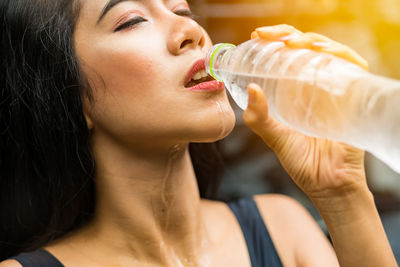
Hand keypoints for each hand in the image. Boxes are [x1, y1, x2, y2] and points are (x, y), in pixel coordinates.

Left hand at [243, 25, 367, 198]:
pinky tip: (323, 52)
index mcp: (294, 91)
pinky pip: (353, 67)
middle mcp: (315, 85)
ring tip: (292, 43)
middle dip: (288, 35)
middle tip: (268, 37)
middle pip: (306, 48)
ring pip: (329, 52)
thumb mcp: (274, 137)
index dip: (274, 40)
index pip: (287, 55)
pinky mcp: (354, 96)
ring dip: (312, 41)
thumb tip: (252, 89)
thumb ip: (259, 118)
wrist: (329, 184)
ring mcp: (335, 89)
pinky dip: (341, 54)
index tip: (257, 36)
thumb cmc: (302, 162)